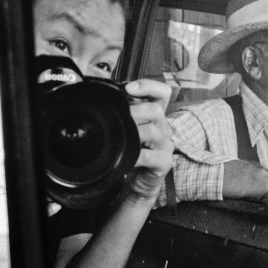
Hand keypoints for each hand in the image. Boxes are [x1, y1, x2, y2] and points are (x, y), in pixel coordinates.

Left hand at [123, 79, 173, 202]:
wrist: (139, 182)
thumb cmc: (132, 153)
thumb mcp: (128, 130)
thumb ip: (123, 114)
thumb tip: (102, 99)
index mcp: (156, 116)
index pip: (161, 92)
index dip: (147, 86)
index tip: (128, 88)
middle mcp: (164, 128)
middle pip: (157, 110)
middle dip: (135, 111)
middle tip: (121, 116)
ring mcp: (165, 145)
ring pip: (154, 131)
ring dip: (135, 133)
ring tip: (121, 137)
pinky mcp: (164, 162)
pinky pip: (150, 156)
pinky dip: (136, 156)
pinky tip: (126, 157)